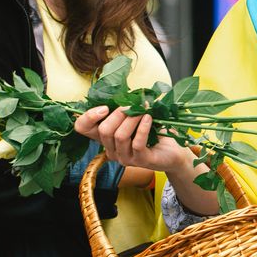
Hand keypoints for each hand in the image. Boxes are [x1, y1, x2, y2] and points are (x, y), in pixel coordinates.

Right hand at [74, 106, 191, 173]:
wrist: (173, 149)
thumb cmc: (154, 131)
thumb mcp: (135, 116)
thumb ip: (125, 108)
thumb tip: (124, 95)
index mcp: (106, 137)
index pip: (82, 128)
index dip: (88, 116)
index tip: (105, 107)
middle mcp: (111, 150)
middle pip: (104, 130)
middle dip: (119, 113)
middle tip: (133, 106)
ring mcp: (125, 158)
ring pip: (119, 136)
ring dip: (132, 119)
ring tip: (143, 111)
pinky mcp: (140, 161)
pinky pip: (137, 143)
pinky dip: (143, 127)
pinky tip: (149, 118)